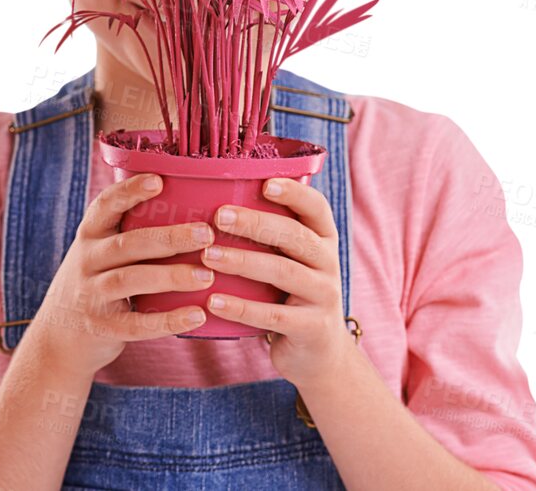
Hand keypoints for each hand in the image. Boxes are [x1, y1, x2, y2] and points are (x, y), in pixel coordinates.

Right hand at [29, 172, 216, 377]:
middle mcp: (87, 261)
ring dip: (170, 277)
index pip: (105, 205)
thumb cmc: (96, 281)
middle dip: (168, 237)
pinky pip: (136, 324)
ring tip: (207, 276)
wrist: (59, 337)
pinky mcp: (102, 328)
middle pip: (128, 244)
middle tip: (206, 233)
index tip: (158, 180)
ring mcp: (92, 295)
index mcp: (90, 235)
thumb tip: (188, 198)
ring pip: (130, 280)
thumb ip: (129, 231)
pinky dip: (167, 321)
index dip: (130, 192)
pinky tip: (196, 315)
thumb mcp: (99, 251)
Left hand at [199, 177, 355, 387]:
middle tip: (219, 216)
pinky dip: (242, 307)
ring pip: (283, 271)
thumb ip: (270, 235)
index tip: (265, 183)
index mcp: (324, 239)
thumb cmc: (291, 294)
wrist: (318, 352)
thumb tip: (215, 199)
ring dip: (242, 261)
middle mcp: (328, 263)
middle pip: (295, 236)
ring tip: (207, 256)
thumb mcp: (291, 260)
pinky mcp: (311, 328)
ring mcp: (323, 296)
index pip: (317, 208)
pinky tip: (213, 301)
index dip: (294, 193)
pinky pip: (274, 315)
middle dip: (255, 223)